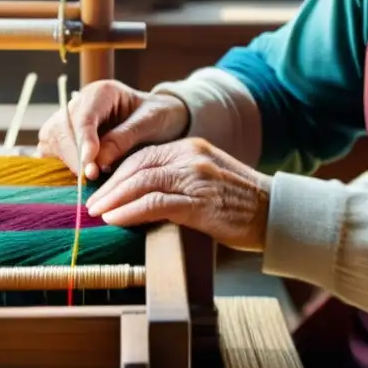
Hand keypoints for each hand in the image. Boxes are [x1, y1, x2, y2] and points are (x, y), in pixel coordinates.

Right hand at [37, 79, 188, 179]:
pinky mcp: (66, 137)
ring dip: (65, 160)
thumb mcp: (149, 123)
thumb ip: (124, 138)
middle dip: (73, 155)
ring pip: (51, 139)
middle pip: (60, 128)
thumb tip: (97, 161)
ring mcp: (70, 120)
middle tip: (91, 177)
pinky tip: (79, 177)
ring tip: (89, 177)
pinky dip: (60, 164)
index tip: (91, 167)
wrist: (162, 117)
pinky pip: (51, 150)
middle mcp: (80, 103)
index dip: (84, 142)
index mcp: (101, 92)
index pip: (83, 117)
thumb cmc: (158, 116)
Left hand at [86, 137, 271, 251]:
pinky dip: (132, 211)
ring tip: (98, 212)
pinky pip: (156, 203)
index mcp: (192, 148)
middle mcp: (192, 157)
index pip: (145, 155)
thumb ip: (180, 179)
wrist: (276, 213)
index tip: (102, 189)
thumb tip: (144, 195)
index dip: (119, 172)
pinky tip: (116, 219)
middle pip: (139, 166)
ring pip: (143, 182)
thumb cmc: (242, 203)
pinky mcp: (200, 202)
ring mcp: (196, 178)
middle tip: (92, 203)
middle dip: (111, 186)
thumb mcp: (209, 179)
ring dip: (115, 198)